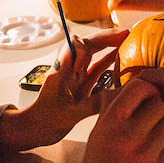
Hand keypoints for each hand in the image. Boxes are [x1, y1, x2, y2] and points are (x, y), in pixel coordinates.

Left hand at [0, 29, 126, 152]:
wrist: (35, 128)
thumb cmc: (45, 121)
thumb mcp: (70, 115)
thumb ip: (92, 104)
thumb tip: (117, 96)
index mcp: (62, 70)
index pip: (74, 45)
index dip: (88, 47)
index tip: (95, 58)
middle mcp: (70, 69)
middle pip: (88, 45)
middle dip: (106, 37)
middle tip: (126, 34)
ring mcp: (76, 77)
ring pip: (94, 55)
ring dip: (109, 46)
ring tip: (128, 41)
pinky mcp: (81, 85)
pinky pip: (96, 69)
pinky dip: (109, 62)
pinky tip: (121, 59)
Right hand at [71, 79, 163, 162]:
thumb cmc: (98, 161)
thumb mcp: (99, 130)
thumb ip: (112, 107)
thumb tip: (126, 85)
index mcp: (112, 122)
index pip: (139, 88)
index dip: (147, 89)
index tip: (147, 96)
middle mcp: (129, 136)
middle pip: (160, 106)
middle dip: (158, 109)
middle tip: (153, 117)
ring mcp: (146, 155)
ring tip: (153, 136)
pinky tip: (155, 153)